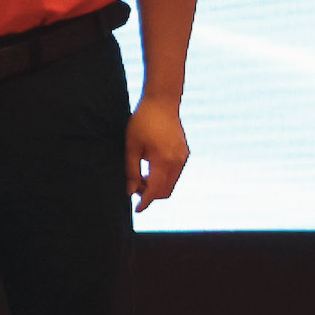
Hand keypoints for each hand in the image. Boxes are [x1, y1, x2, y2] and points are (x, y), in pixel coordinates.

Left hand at [126, 95, 187, 209]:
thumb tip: (130, 192)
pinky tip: (149, 169)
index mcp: (163, 160)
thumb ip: (131, 170)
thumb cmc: (142, 122)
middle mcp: (177, 161)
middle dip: (150, 194)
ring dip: (156, 186)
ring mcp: (184, 158)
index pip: (155, 189)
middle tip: (134, 186)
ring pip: (171, 184)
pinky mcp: (185, 154)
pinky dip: (163, 178)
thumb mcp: (131, 146)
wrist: (162, 103)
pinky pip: (175, 174)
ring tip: (140, 176)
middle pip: (165, 191)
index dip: (145, 202)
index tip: (137, 210)